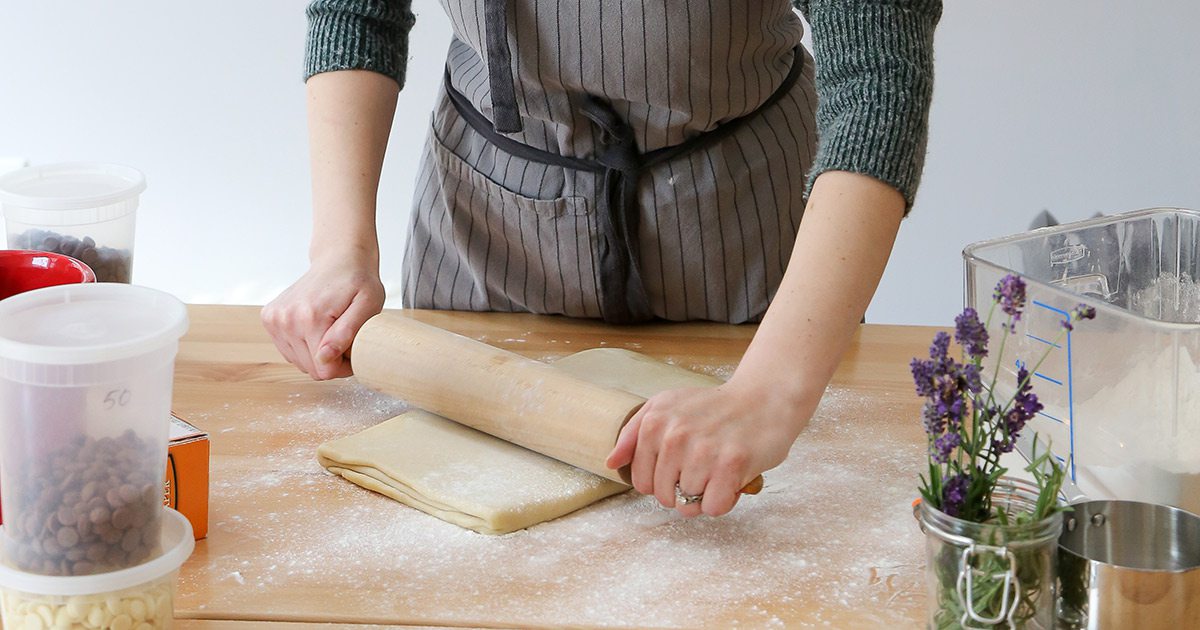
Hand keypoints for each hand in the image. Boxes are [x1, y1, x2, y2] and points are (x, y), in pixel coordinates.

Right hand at [261, 255, 384, 379]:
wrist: (337, 259)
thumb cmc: (358, 281)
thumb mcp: (368, 304)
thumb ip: (347, 333)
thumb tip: (324, 358)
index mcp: (310, 318)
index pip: (324, 371)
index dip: (343, 366)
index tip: (354, 349)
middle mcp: (286, 319)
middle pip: (311, 369)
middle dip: (332, 361)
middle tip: (345, 338)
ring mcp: (274, 318)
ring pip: (299, 363)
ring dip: (317, 353)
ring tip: (331, 330)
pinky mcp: (269, 318)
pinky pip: (289, 351)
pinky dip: (305, 346)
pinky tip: (316, 327)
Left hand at [605, 377, 813, 517]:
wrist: (764, 398)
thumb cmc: (714, 408)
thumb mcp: (666, 407)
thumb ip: (633, 434)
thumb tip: (611, 463)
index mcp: (654, 422)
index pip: (641, 482)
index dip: (662, 482)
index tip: (680, 466)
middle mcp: (674, 435)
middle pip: (664, 496)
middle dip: (683, 490)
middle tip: (703, 468)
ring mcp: (703, 450)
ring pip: (689, 504)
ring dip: (706, 494)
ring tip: (718, 469)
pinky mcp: (731, 464)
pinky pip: (713, 507)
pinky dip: (723, 500)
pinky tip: (731, 480)